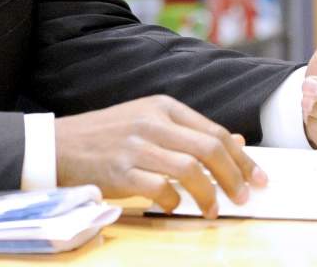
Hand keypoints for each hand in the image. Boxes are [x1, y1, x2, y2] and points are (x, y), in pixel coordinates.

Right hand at [54, 95, 265, 218]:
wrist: (58, 145)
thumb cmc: (106, 136)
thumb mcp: (148, 122)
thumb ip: (189, 132)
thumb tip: (236, 142)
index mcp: (161, 106)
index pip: (214, 132)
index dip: (242, 158)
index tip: (258, 178)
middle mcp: (151, 122)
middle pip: (209, 149)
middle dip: (234, 177)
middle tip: (242, 197)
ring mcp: (135, 146)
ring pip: (190, 170)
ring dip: (209, 195)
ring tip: (213, 209)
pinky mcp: (119, 171)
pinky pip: (160, 189)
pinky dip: (174, 201)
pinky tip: (174, 206)